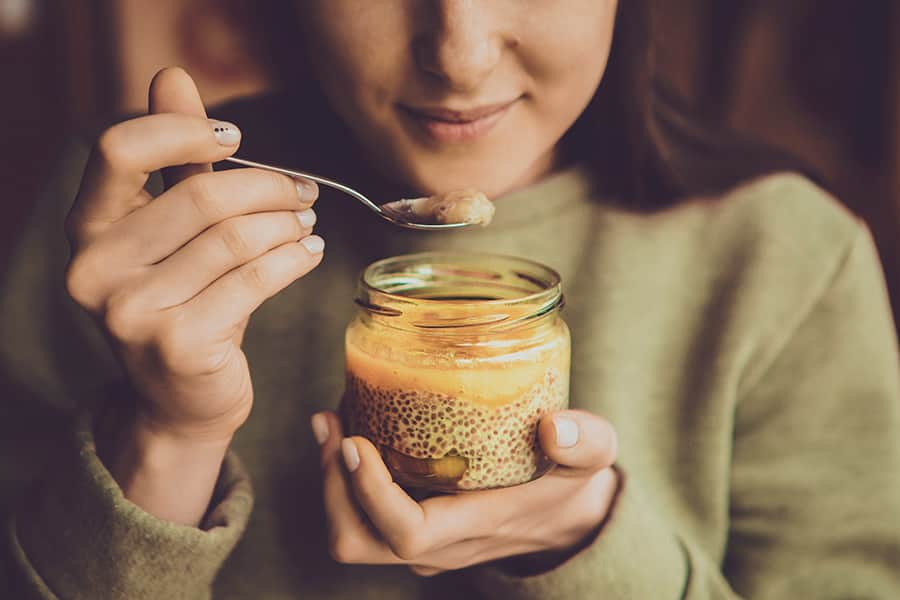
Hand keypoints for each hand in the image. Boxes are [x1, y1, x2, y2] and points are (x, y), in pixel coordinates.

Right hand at [65, 68, 322, 523]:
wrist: (181, 401)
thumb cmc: (185, 303)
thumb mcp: (174, 232)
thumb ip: (175, 159)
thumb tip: (172, 76)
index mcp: (86, 231)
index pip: (119, 150)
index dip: (183, 131)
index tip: (235, 139)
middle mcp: (95, 270)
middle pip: (199, 195)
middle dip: (267, 187)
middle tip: (303, 191)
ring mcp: (131, 313)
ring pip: (235, 238)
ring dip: (286, 223)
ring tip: (307, 223)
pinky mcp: (178, 345)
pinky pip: (255, 279)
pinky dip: (294, 259)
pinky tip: (309, 253)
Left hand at [312, 409, 619, 575]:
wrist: (570, 523)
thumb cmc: (574, 485)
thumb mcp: (594, 458)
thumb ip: (585, 441)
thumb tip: (555, 426)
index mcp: (476, 526)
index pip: (406, 531)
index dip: (370, 492)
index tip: (354, 441)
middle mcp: (440, 545)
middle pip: (358, 540)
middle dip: (332, 486)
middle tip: (331, 423)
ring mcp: (425, 544)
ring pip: (353, 535)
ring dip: (331, 482)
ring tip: (331, 422)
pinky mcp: (418, 532)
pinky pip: (364, 519)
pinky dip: (346, 482)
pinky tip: (352, 430)